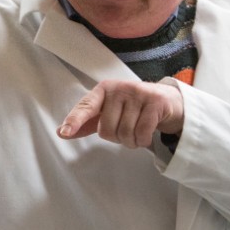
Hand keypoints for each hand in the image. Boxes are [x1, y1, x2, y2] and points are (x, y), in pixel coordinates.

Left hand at [56, 80, 184, 148]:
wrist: (167, 101)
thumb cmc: (133, 108)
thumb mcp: (109, 112)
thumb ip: (87, 123)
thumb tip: (62, 132)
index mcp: (103, 90)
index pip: (86, 107)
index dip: (75, 120)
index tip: (65, 132)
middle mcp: (119, 88)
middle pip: (107, 129)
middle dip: (116, 138)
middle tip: (125, 131)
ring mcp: (138, 93)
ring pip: (125, 133)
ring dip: (131, 141)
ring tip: (136, 133)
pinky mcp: (155, 102)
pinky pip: (142, 133)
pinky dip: (143, 141)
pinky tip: (145, 135)